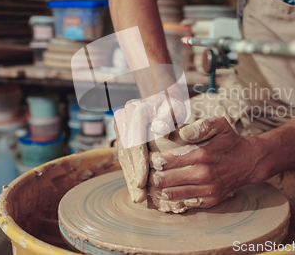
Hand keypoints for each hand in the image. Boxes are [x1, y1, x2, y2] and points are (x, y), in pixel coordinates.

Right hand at [114, 88, 186, 202]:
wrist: (161, 96)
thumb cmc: (172, 104)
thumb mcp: (175, 106)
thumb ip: (169, 116)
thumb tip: (159, 129)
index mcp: (135, 110)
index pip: (135, 141)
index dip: (139, 163)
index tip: (143, 181)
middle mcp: (123, 118)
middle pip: (126, 152)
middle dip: (133, 176)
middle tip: (140, 196)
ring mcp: (120, 127)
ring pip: (123, 157)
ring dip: (130, 178)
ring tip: (138, 198)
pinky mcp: (121, 136)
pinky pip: (125, 157)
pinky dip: (131, 173)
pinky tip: (136, 189)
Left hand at [148, 116, 261, 208]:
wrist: (250, 162)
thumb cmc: (231, 141)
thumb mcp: (221, 125)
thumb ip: (202, 126)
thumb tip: (183, 133)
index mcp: (202, 154)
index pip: (169, 160)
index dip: (155, 161)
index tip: (151, 159)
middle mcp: (203, 174)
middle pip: (167, 180)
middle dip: (154, 177)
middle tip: (148, 174)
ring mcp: (207, 189)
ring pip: (173, 194)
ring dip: (160, 190)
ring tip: (155, 185)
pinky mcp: (211, 200)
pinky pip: (187, 204)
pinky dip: (175, 201)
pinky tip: (169, 194)